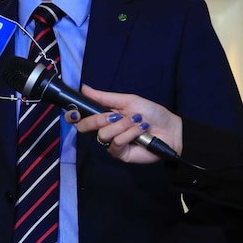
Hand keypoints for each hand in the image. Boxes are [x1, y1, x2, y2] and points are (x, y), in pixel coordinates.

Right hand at [65, 85, 181, 162]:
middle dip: (98, 119)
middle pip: (84, 127)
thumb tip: (84, 88)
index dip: (72, 115)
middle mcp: (103, 130)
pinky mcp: (119, 154)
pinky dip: (129, 134)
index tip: (74, 112)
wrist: (170, 129)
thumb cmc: (151, 113)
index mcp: (102, 116)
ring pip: (103, 134)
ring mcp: (110, 143)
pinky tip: (140, 131)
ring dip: (122, 125)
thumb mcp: (127, 100)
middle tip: (114, 115)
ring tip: (137, 122)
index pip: (79, 118)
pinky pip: (115, 143)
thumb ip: (104, 97)